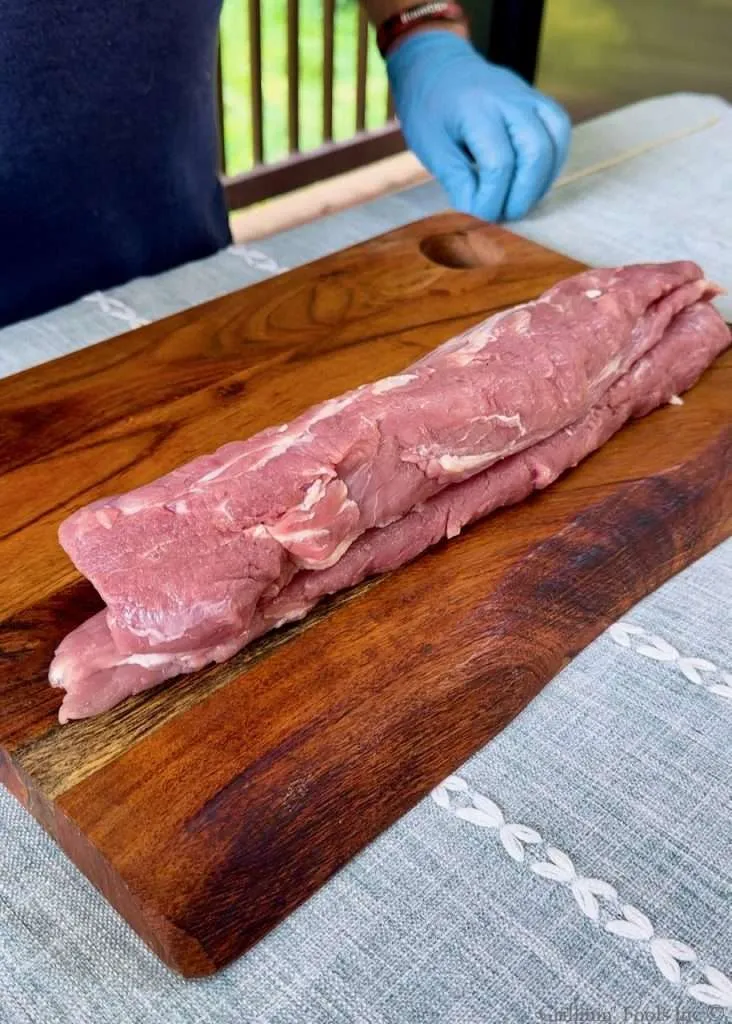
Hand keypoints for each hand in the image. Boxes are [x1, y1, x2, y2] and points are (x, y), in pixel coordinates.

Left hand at [386, 31, 570, 221]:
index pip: (498, 164)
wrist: (437, 66)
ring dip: (541, 181)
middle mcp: (509, 98)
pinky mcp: (539, 102)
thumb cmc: (429, 109)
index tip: (478, 216)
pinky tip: (531, 182)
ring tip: (518, 200)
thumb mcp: (432, 148)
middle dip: (523, 194)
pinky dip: (551, 163)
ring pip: (555, 141)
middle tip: (504, 214)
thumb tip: (480, 216)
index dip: (491, 199)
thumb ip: (458, 181)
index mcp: (476, 108)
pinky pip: (559, 133)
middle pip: (536, 151)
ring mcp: (528, 96)